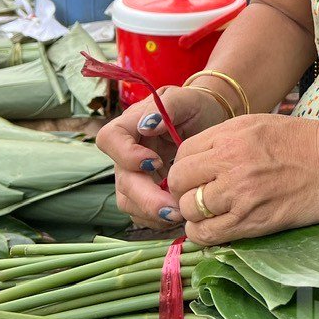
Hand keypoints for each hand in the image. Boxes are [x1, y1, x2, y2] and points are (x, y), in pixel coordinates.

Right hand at [95, 87, 225, 228]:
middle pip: (122, 181)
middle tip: (175, 209)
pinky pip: (143, 214)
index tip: (156, 161)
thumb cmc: (196, 107)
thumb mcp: (186, 99)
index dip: (127, 155)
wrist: (208, 122)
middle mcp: (126, 153)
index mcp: (130, 124)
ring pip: (129, 202)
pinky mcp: (147, 192)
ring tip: (182, 214)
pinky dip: (159, 219)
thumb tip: (147, 126)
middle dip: (146, 199)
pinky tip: (181, 215)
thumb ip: (167, 106)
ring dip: (153, 213)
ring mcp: (134, 175)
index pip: (110, 139)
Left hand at [169, 115, 318, 244]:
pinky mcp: (252, 221)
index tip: (195, 176)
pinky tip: (217, 227)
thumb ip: (228, 140)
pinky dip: (204, 234)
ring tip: (211, 212)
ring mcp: (240, 191)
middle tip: (198, 195)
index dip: (186, 167)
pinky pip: (206, 234)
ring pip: (188, 209)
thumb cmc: (308, 143)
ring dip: (194, 213)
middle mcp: (231, 159)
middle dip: (183, 190)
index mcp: (233, 132)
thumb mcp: (262, 125)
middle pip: (179, 180)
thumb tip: (198, 161)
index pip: (184, 152)